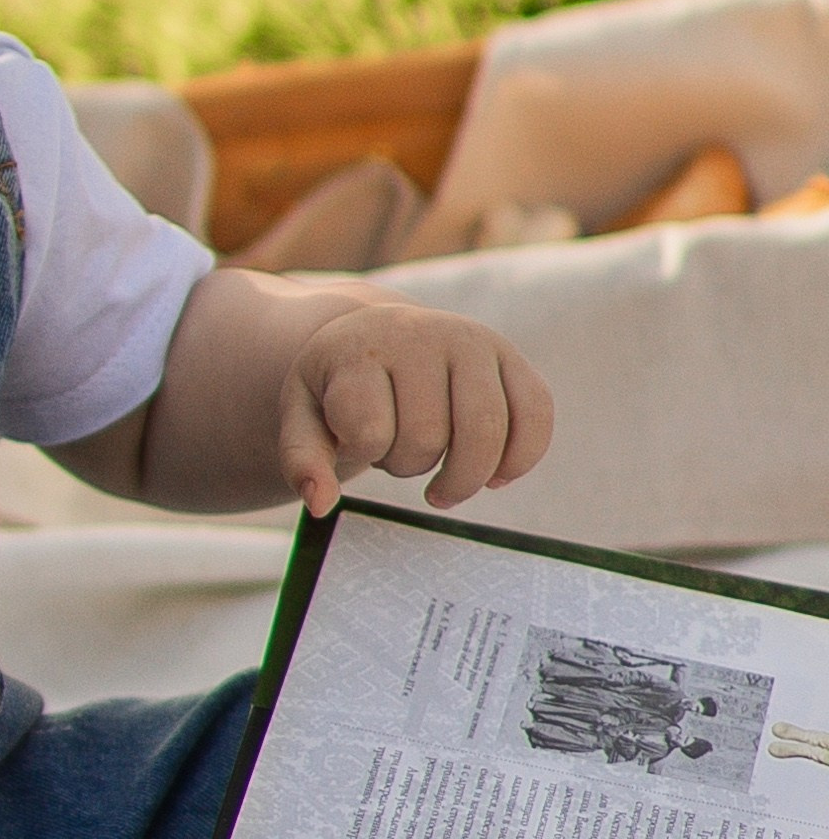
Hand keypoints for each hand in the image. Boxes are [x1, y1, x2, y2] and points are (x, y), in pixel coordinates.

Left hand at [278, 301, 553, 518]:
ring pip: (485, 434)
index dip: (363, 452)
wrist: (374, 336)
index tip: (355, 436)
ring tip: (439, 476)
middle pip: (427, 438)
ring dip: (460, 474)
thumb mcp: (301, 417)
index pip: (369, 430)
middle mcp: (421, 335)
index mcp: (361, 348)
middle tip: (394, 451)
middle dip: (408, 464)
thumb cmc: (337, 389)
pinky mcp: (510, 356)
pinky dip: (519, 460)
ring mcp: (472, 341)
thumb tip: (322, 504)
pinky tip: (494, 477)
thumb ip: (302, 460)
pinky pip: (536, 416)